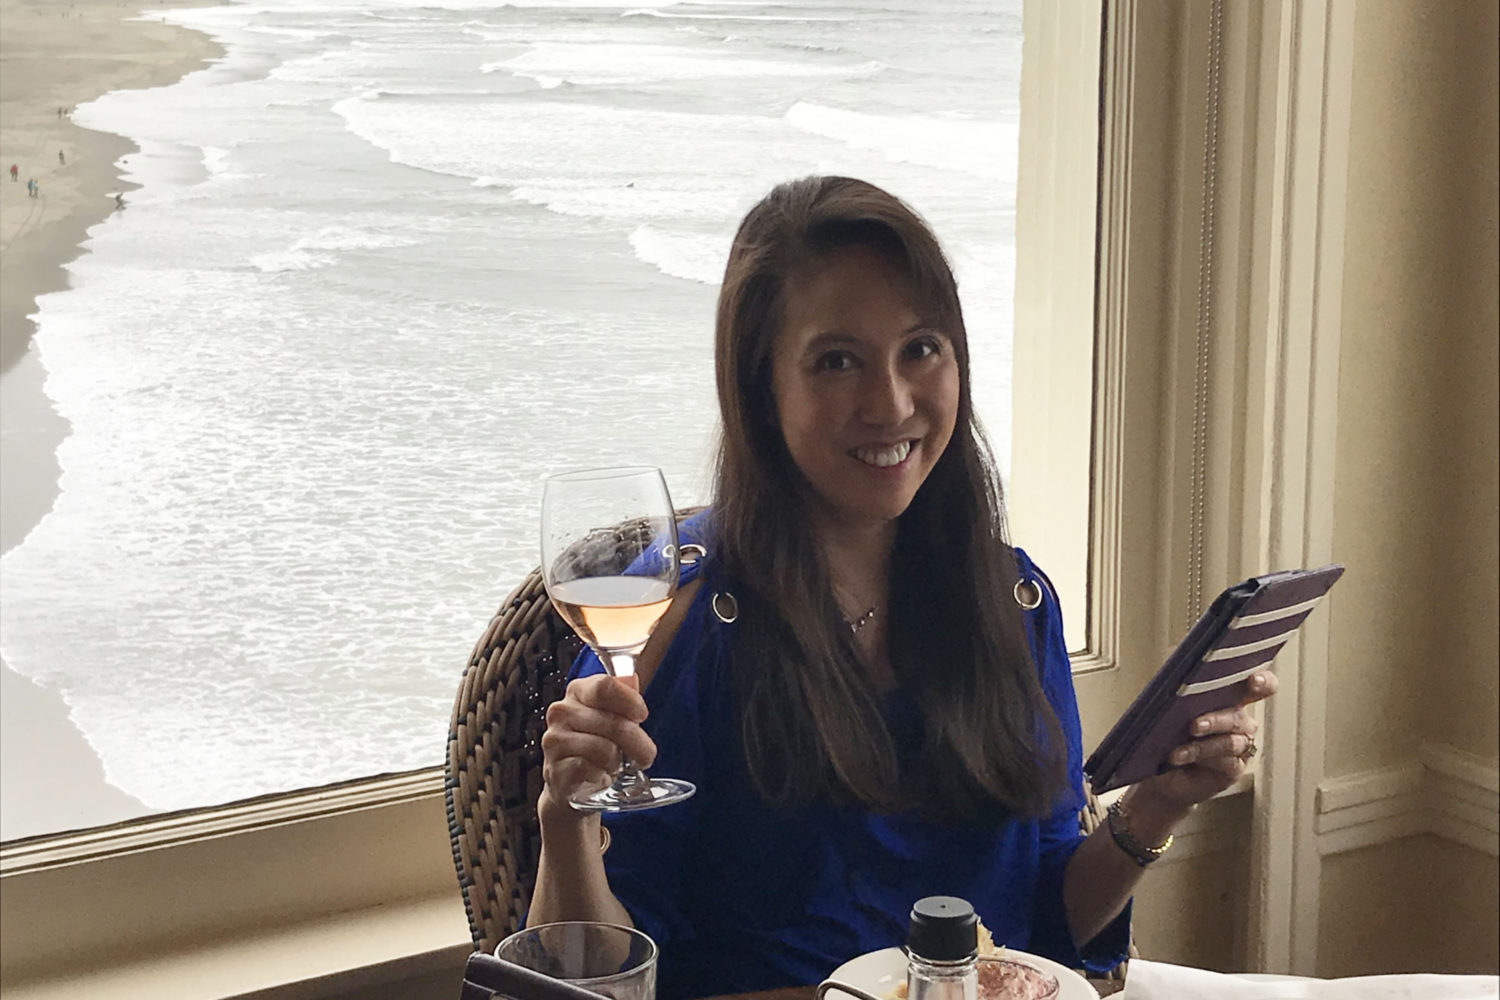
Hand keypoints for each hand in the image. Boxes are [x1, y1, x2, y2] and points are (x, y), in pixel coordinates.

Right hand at [538, 673, 656, 823]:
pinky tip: (599, 775)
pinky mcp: (555, 769)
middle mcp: (561, 712)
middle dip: (638, 743)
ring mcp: (555, 741)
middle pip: (614, 723)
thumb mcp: (611, 716)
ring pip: (605, 749)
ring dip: (618, 762)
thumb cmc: (595, 743)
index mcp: (577, 691)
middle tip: (645, 755)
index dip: (630, 701)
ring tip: (614, 765)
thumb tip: (632, 682)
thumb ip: (622, 697)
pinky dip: (603, 775)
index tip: (642, 715)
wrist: (570, 781)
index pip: (605, 686)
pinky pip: (592, 769)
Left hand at [1136, 671, 1278, 811]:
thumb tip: (1171, 688)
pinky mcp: (1234, 769)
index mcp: (1231, 697)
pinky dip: (1200, 759)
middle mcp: (1240, 721)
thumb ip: (1179, 697)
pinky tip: (1180, 758)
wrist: (1161, 771)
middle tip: (1194, 725)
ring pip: (1231, 742)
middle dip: (1216, 720)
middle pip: (1238, 717)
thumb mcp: (1169, 710)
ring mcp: (1240, 746)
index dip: (1263, 681)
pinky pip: (1226, 763)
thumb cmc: (1166, 732)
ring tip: (1178, 749)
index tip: (1253, 680)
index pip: (1259, 685)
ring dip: (1202, 745)